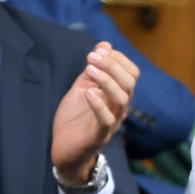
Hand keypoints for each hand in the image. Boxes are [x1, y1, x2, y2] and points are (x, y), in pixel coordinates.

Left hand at [51, 41, 138, 184]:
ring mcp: (111, 122)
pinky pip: (106, 120)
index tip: (98, 50)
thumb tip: (104, 45)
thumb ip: (92, 69)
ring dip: (106, 79)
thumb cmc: (74, 118)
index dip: (118, 58)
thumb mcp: (82, 87)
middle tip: (91, 57)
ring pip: (122, 98)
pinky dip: (99, 104)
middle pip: (129, 82)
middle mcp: (119, 108)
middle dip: (112, 65)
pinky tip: (89, 93)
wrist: (64, 148)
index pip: (131, 72)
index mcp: (118, 95)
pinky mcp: (98, 136)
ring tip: (89, 70)